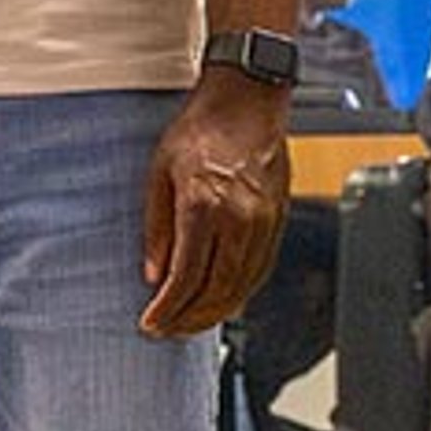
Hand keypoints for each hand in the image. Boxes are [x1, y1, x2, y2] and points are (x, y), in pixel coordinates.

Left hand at [139, 71, 290, 336]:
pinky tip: (224, 299)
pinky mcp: (278, 220)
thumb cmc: (203, 128)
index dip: (168, 309)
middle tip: (168, 330)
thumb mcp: (160, 173)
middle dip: (189, 318)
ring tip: (191, 321)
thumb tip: (155, 273)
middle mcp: (239, 219)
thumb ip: (157, 229)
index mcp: (204, 206)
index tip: (152, 323)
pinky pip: (260, 270)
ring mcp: (264, 222)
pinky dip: (240, 292)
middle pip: (216, 290)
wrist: (247, 100)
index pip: (186, 278)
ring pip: (242, 286)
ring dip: (215, 312)